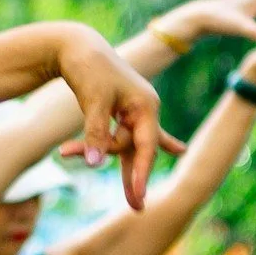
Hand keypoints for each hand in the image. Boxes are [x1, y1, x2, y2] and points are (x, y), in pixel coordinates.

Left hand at [47, 25, 182, 207]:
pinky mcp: (120, 111)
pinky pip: (126, 137)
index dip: (141, 173)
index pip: (146, 146)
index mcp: (146, 105)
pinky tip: (179, 150)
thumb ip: (96, 133)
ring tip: (102, 180)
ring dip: (103, 155)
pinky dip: (132, 150)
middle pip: (136, 148)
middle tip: (136, 209)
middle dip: (132, 176)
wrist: (76, 45)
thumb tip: (95, 163)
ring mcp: (134, 110)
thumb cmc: (88, 68)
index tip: (139, 196)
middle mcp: (144, 109)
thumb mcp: (93, 100)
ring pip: (125, 145)